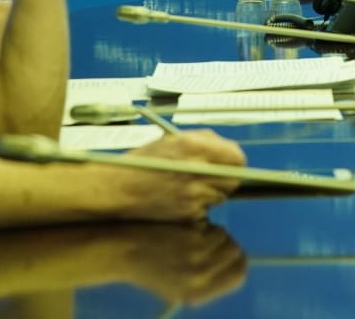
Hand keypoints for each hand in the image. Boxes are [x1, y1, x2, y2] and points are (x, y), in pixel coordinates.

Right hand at [111, 131, 246, 222]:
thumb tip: (230, 150)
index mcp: (193, 146)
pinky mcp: (188, 215)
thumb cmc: (143, 163)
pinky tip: (181, 201)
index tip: (228, 163)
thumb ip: (205, 141)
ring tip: (189, 189)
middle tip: (211, 178)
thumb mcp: (173, 140)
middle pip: (233, 179)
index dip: (234, 161)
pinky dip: (199, 207)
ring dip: (212, 193)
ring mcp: (193, 195)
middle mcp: (196, 170)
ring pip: (220, 196)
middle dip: (225, 178)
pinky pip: (206, 211)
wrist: (118, 190)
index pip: (236, 157)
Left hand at [112, 223, 247, 306]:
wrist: (123, 252)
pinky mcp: (193, 240)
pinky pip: (212, 228)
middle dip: (225, 243)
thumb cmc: (150, 266)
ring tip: (190, 236)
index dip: (234, 259)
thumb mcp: (180, 286)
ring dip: (212, 232)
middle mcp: (203, 281)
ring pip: (225, 237)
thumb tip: (235, 261)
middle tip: (206, 239)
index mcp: (199, 295)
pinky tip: (184, 230)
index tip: (223, 252)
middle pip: (237, 253)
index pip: (239, 274)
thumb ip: (208, 279)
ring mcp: (199, 261)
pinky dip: (203, 225)